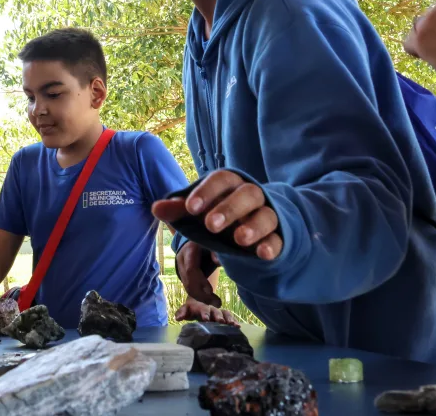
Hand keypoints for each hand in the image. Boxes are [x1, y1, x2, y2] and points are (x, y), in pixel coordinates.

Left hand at [153, 170, 282, 259]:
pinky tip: (262, 254)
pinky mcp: (279, 237)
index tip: (190, 208)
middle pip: (247, 194)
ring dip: (253, 227)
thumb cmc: (223, 212)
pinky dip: (271, 246)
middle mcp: (252, 196)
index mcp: (232, 185)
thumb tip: (156, 208)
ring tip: (239, 240)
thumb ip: (180, 209)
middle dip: (229, 208)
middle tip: (210, 225)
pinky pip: (278, 240)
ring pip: (266, 216)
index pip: (222, 179)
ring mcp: (268, 215)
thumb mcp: (203, 209)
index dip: (207, 191)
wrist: (257, 223)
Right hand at [175, 242, 221, 305]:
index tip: (211, 291)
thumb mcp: (213, 241)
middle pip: (188, 281)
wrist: (196, 235)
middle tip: (218, 303)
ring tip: (216, 303)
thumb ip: (216, 251)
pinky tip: (210, 299)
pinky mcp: (183, 273)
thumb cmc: (209, 238)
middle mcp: (182, 260)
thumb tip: (218, 261)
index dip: (200, 281)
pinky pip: (188, 287)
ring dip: (201, 298)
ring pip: (187, 287)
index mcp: (189, 250)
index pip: (191, 269)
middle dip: (202, 295)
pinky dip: (199, 295)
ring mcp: (181, 267)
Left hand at [175, 298, 239, 325]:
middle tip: (220, 321)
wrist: (200, 299)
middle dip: (218, 316)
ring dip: (228, 319)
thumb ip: (181, 312)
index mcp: (201, 307)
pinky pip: (230, 317)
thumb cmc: (192, 308)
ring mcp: (218, 311)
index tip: (206, 319)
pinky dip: (234, 321)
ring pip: (224, 313)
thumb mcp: (185, 309)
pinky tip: (238, 326)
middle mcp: (211, 308)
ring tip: (233, 325)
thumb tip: (177, 318)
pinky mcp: (224, 315)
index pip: (203, 310)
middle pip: (215, 311)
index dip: (204, 314)